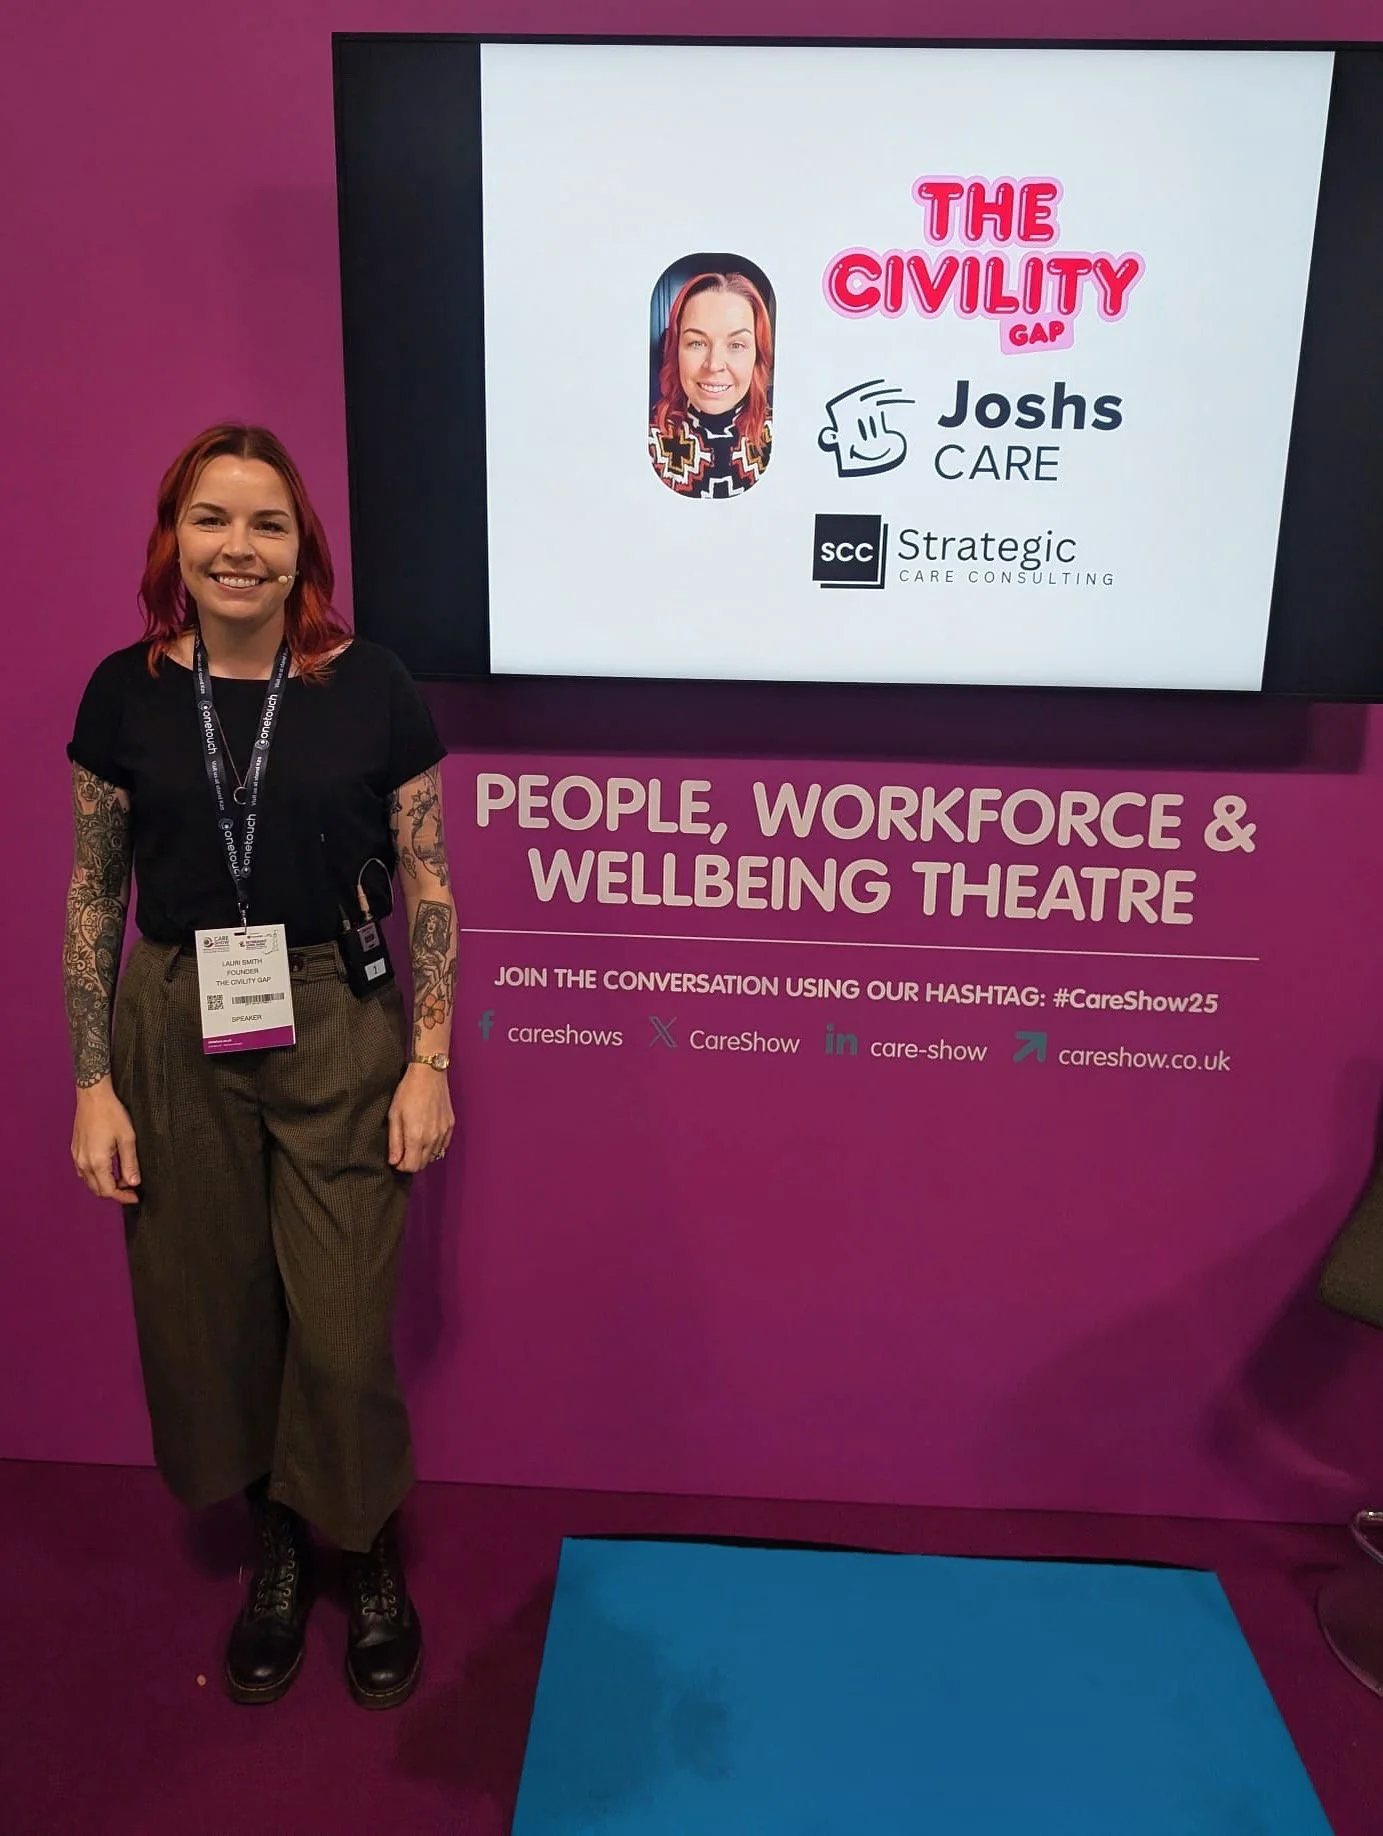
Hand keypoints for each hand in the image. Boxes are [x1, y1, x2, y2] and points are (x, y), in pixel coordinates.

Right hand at [72, 1078, 140, 1204]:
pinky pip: (83, 1172)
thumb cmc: (111, 1114)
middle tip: (131, 1188)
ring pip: (89, 1182)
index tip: (136, 1197)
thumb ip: (130, 1163)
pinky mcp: (75, 1150)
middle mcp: (83, 1163)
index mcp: (97, 1162)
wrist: (93, 1096)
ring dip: (105, 1184)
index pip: (108, 1191)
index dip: (123, 1197)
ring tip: (122, 1177)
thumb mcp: (127, 1139)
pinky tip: (108, 1168)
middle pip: (98, 1189)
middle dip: (115, 1192)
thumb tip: (134, 1183)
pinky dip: (96, 1176)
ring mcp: (76, 1157)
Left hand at [387, 1062, 454, 1173]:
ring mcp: (443, 1132)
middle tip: (403, 1150)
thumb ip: (395, 1142)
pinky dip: (434, 1147)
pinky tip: (427, 1136)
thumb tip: (394, 1161)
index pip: (411, 1166)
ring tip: (414, 1142)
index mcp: (416, 1137)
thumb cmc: (408, 1092)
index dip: (401, 1166)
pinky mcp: (450, 1126)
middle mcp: (432, 1139)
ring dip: (423, 1155)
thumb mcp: (394, 1116)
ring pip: (434, 1156)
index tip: (396, 1158)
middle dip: (411, 1162)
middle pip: (423, 1164)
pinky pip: (443, 1146)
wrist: (429, 1074)